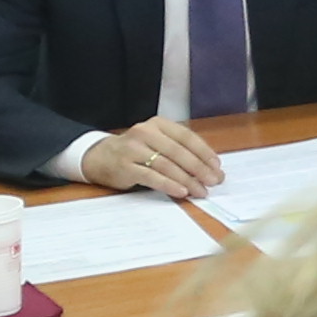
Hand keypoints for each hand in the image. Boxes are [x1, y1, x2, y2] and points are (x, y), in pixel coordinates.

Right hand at [82, 120, 219, 199]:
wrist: (99, 157)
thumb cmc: (135, 152)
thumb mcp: (156, 142)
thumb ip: (178, 150)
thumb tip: (208, 167)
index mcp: (158, 124)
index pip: (186, 137)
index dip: (204, 152)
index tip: (217, 167)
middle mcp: (145, 133)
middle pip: (179, 152)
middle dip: (199, 168)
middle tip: (214, 181)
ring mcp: (134, 149)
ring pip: (166, 165)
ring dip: (187, 180)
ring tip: (201, 191)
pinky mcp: (125, 166)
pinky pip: (151, 176)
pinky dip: (168, 185)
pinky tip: (181, 192)